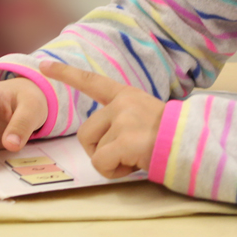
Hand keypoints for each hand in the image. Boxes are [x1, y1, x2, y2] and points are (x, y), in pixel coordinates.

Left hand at [39, 60, 164, 178]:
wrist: (192, 141)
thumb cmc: (171, 135)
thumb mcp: (146, 117)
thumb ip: (123, 121)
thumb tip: (104, 144)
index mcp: (126, 95)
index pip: (91, 81)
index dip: (66, 74)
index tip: (43, 66)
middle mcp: (121, 103)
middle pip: (86, 133)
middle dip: (100, 149)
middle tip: (128, 151)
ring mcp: (123, 120)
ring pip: (94, 151)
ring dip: (111, 161)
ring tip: (136, 155)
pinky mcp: (125, 139)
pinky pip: (101, 164)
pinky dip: (115, 171)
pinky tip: (135, 163)